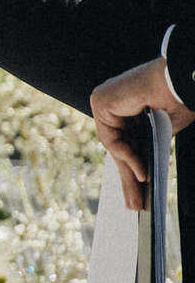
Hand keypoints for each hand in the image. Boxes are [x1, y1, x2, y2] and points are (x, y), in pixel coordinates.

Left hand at [90, 55, 192, 210]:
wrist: (182, 76)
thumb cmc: (181, 94)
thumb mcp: (169, 126)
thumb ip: (155, 142)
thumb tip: (147, 167)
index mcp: (131, 105)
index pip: (128, 141)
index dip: (133, 167)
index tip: (138, 192)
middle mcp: (114, 103)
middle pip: (120, 148)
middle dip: (128, 179)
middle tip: (134, 206)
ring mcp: (105, 101)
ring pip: (115, 148)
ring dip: (127, 175)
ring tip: (138, 201)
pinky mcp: (101, 102)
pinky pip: (113, 140)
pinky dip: (128, 158)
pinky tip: (142, 174)